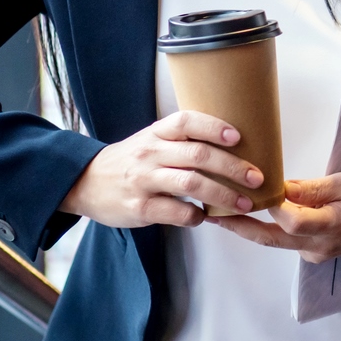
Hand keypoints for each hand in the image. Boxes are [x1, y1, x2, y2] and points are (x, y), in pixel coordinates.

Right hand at [59, 111, 262, 229]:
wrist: (85, 183)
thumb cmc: (130, 161)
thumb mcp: (150, 140)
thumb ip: (182, 140)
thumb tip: (233, 144)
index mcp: (156, 133)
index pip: (187, 122)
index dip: (214, 127)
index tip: (238, 136)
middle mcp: (150, 153)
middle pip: (198, 155)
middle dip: (233, 167)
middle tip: (255, 177)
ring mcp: (144, 180)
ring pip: (192, 184)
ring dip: (224, 195)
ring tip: (244, 203)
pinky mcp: (140, 207)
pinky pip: (177, 212)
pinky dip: (197, 216)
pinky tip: (205, 217)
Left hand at [214, 171, 340, 263]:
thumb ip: (313, 188)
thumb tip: (279, 186)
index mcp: (331, 226)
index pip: (291, 221)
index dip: (272, 204)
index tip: (258, 185)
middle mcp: (318, 247)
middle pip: (270, 238)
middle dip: (238, 226)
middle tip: (210, 213)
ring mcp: (313, 253)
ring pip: (274, 240)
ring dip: (247, 226)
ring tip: (221, 209)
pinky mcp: (311, 252)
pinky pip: (283, 240)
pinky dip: (265, 227)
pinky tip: (250, 212)